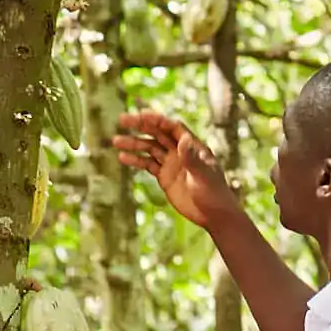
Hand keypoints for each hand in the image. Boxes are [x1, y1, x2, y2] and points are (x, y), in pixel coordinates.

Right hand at [112, 110, 243, 230]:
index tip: (141, 115)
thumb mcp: (203, 175)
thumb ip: (192, 159)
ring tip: (116, 141)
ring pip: (149, 148)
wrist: (213, 214)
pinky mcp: (164, 177)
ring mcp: (171, 163)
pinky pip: (147, 165)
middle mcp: (180, 151)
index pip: (172, 127)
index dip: (157, 120)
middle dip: (140, 126)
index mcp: (192, 145)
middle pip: (157, 133)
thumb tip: (183, 139)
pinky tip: (123, 157)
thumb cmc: (214, 193)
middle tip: (122, 120)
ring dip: (133, 144)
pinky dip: (135, 160)